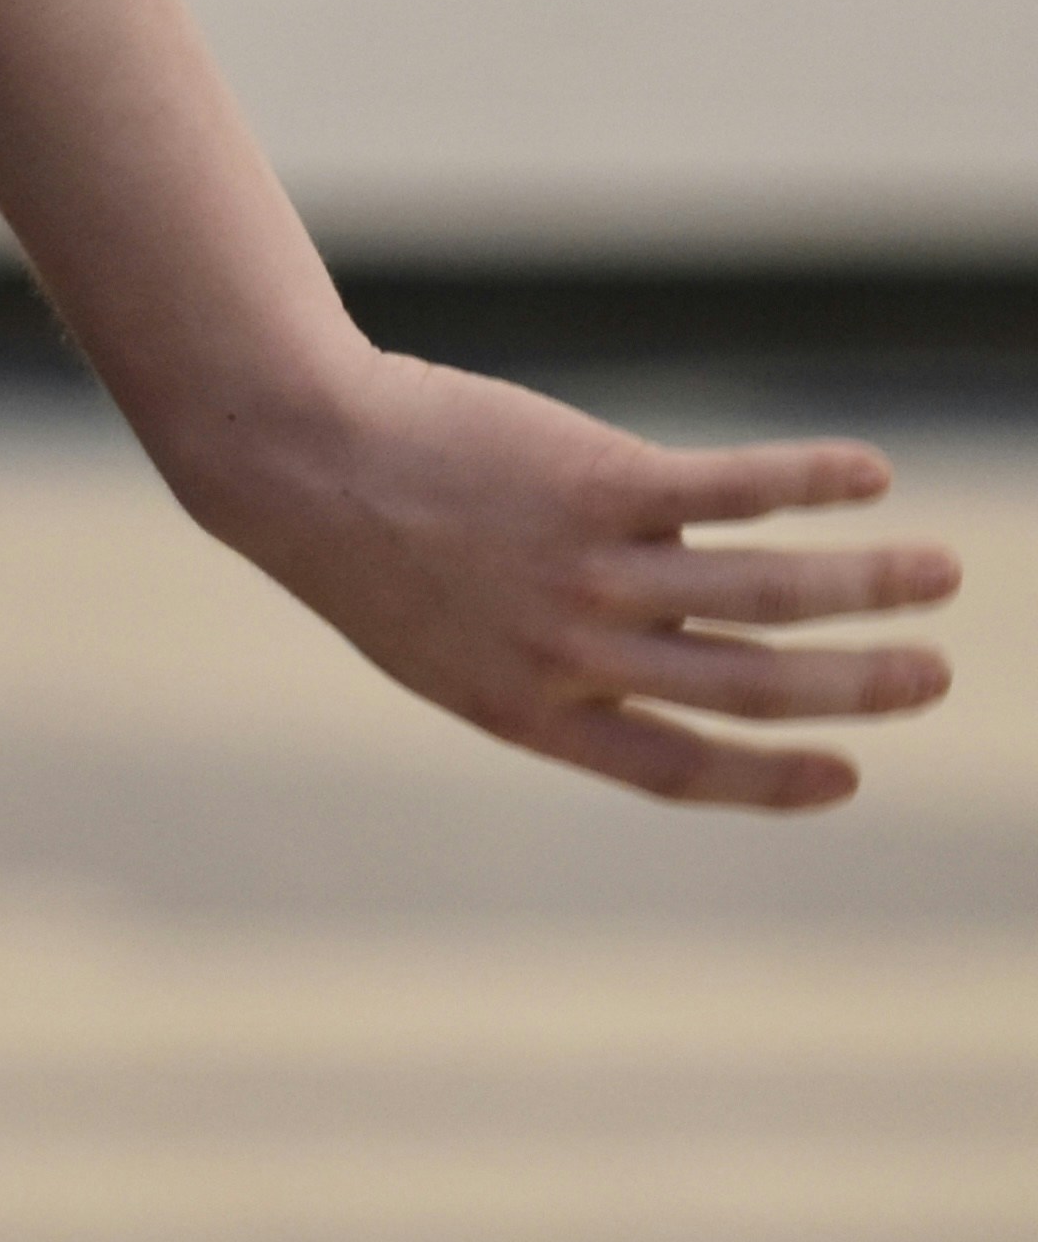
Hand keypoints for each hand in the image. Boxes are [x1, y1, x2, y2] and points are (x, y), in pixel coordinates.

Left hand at [200, 351, 959, 810]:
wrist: (300, 459)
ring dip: (869, 585)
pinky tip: (869, 473)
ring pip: (765, 594)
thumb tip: (662, 623)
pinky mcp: (597, 481)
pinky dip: (811, 482)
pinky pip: (731, 490)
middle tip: (939, 677)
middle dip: (859, 688)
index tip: (850, 772)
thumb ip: (546, 655)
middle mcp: (575, 654)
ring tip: (942, 571)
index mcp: (534, 711)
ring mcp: (591, 569)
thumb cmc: (364, 543)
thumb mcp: (442, 640)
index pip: (681, 769)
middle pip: (751, 687)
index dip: (776, 782)